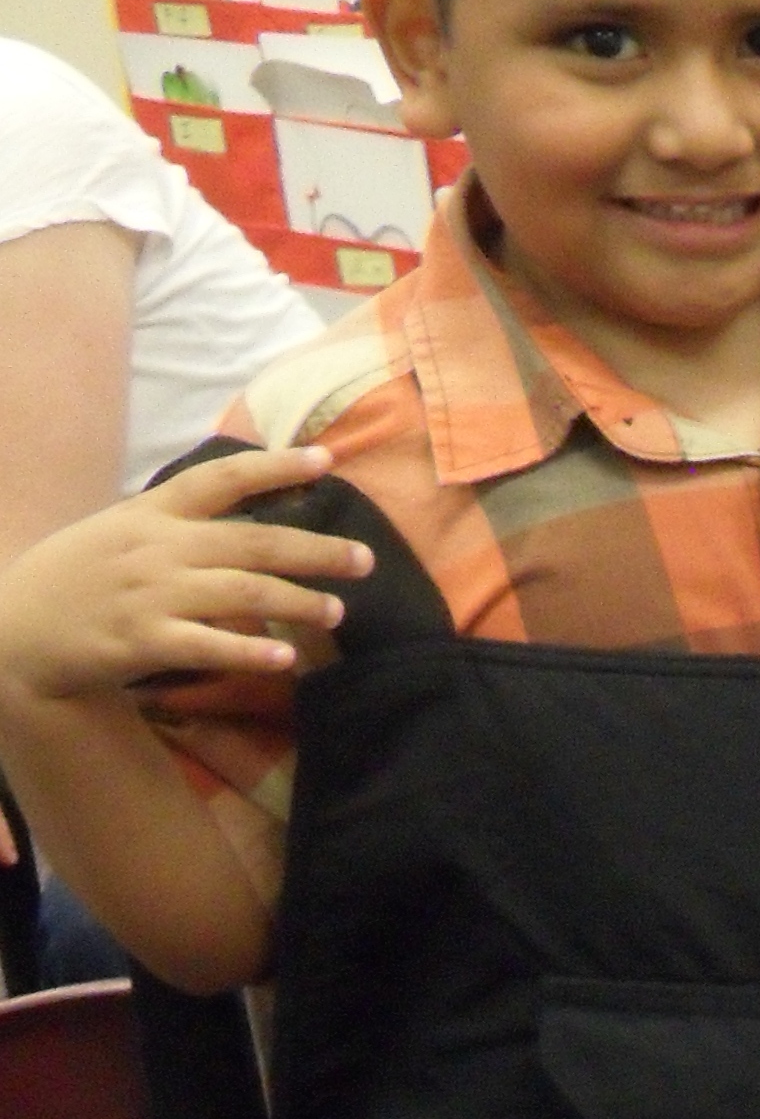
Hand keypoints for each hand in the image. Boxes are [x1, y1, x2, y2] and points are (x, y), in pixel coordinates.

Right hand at [0, 447, 370, 701]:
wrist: (15, 627)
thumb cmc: (75, 577)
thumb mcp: (118, 530)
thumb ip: (175, 523)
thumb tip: (241, 514)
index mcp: (152, 512)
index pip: (223, 477)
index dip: (277, 466)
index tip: (327, 460)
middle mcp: (159, 547)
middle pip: (254, 540)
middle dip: (317, 550)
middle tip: (365, 560)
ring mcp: (152, 594)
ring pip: (244, 593)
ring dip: (298, 602)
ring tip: (336, 611)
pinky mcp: (144, 641)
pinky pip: (209, 645)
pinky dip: (250, 651)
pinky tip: (286, 659)